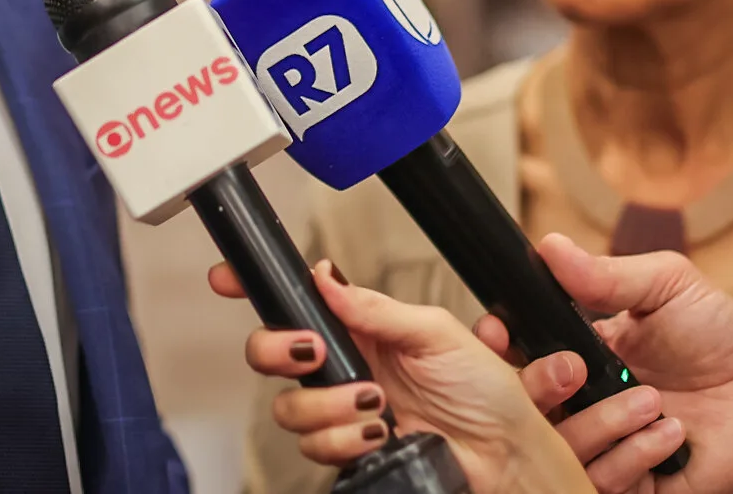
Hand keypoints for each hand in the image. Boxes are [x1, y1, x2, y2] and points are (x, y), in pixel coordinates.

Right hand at [210, 259, 607, 493]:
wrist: (506, 455)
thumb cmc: (486, 391)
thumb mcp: (436, 333)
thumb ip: (376, 308)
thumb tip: (327, 279)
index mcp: (362, 326)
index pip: (298, 299)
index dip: (255, 287)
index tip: (227, 277)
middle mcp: (344, 365)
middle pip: (269, 353)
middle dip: (279, 350)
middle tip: (315, 351)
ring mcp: (342, 410)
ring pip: (288, 407)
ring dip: (330, 407)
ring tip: (376, 406)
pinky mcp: (348, 449)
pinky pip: (314, 446)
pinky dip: (344, 439)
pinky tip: (380, 434)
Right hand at [517, 234, 732, 493]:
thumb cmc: (719, 331)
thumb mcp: (665, 286)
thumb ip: (607, 274)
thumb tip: (549, 245)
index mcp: (579, 355)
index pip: (518, 358)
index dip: (500, 349)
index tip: (498, 331)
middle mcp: (586, 404)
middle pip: (526, 411)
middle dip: (538, 389)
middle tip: (574, 370)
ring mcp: (610, 447)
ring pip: (564, 452)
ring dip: (603, 425)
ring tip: (652, 399)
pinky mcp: (639, 485)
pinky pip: (606, 485)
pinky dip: (635, 457)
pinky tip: (672, 432)